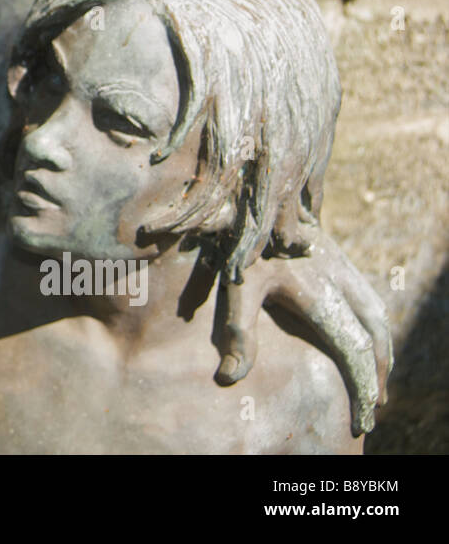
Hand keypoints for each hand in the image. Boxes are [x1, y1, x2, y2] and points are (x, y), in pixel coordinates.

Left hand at [213, 229, 392, 435]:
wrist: (251, 197)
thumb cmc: (239, 246)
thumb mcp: (235, 288)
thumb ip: (238, 333)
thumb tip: (230, 377)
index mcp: (320, 293)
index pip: (355, 349)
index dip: (363, 385)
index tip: (366, 414)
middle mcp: (340, 280)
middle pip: (375, 335)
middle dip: (378, 374)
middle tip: (375, 405)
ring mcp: (342, 265)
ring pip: (377, 315)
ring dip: (381, 350)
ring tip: (375, 380)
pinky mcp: (337, 256)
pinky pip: (368, 297)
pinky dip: (375, 326)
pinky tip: (364, 338)